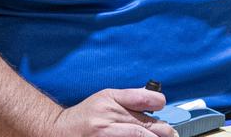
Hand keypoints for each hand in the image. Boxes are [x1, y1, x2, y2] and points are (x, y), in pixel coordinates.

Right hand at [50, 88, 177, 136]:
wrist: (58, 132)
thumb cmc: (85, 116)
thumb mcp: (105, 98)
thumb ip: (130, 98)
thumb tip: (157, 100)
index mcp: (109, 101)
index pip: (140, 99)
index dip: (157, 102)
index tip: (164, 107)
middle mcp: (106, 119)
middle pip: (143, 127)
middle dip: (163, 131)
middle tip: (172, 134)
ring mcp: (105, 135)